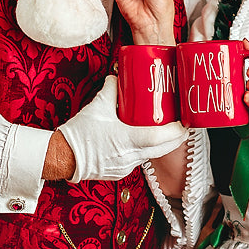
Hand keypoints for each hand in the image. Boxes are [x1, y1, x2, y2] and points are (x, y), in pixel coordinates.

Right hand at [57, 76, 187, 181]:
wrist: (63, 156)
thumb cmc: (80, 134)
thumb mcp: (97, 106)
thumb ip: (110, 89)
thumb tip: (117, 76)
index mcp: (130, 140)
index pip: (163, 137)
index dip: (178, 131)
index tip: (185, 123)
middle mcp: (132, 156)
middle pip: (164, 149)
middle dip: (176, 138)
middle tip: (182, 126)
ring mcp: (127, 166)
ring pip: (152, 155)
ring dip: (160, 145)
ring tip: (164, 132)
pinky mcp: (120, 172)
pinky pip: (139, 160)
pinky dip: (144, 151)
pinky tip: (142, 143)